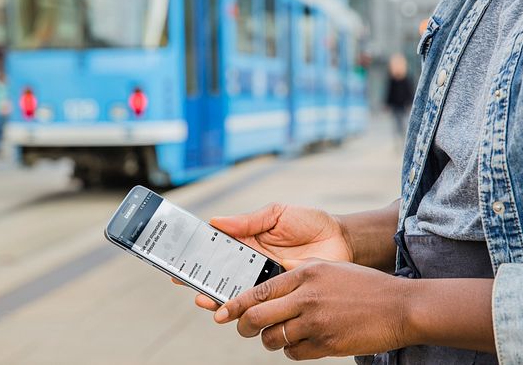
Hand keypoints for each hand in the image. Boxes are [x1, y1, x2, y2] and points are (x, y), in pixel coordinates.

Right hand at [176, 204, 352, 309]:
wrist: (343, 241)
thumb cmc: (312, 222)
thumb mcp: (278, 213)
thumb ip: (249, 220)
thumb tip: (216, 221)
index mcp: (248, 241)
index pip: (217, 248)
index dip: (198, 253)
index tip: (179, 258)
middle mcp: (252, 263)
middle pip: (220, 273)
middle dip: (201, 278)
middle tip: (184, 282)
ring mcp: (265, 280)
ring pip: (236, 292)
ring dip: (218, 296)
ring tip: (204, 299)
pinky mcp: (280, 294)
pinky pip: (259, 304)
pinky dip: (245, 308)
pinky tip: (232, 309)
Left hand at [213, 258, 409, 359]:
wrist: (399, 307)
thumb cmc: (365, 285)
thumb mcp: (330, 266)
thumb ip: (300, 270)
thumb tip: (272, 277)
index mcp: (305, 273)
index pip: (258, 290)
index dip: (235, 304)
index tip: (221, 312)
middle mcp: (307, 296)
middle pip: (257, 317)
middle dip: (244, 327)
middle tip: (244, 329)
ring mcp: (316, 322)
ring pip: (273, 338)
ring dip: (269, 340)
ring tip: (278, 335)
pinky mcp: (326, 344)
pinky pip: (293, 353)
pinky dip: (290, 350)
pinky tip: (300, 343)